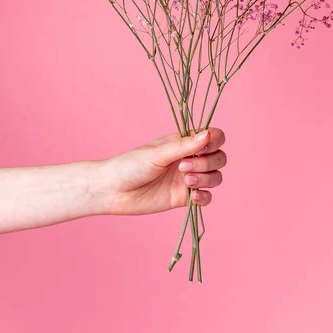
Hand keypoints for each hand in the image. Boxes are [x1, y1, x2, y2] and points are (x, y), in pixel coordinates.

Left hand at [95, 128, 226, 215]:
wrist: (112, 191)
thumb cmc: (130, 166)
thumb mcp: (157, 153)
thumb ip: (184, 146)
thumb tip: (208, 134)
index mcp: (184, 142)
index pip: (213, 137)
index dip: (215, 142)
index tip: (203, 148)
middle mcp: (190, 158)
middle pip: (219, 158)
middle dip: (208, 163)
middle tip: (183, 167)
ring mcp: (188, 178)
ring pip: (216, 177)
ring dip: (206, 179)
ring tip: (185, 181)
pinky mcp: (184, 197)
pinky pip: (207, 198)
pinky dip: (205, 197)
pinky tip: (192, 197)